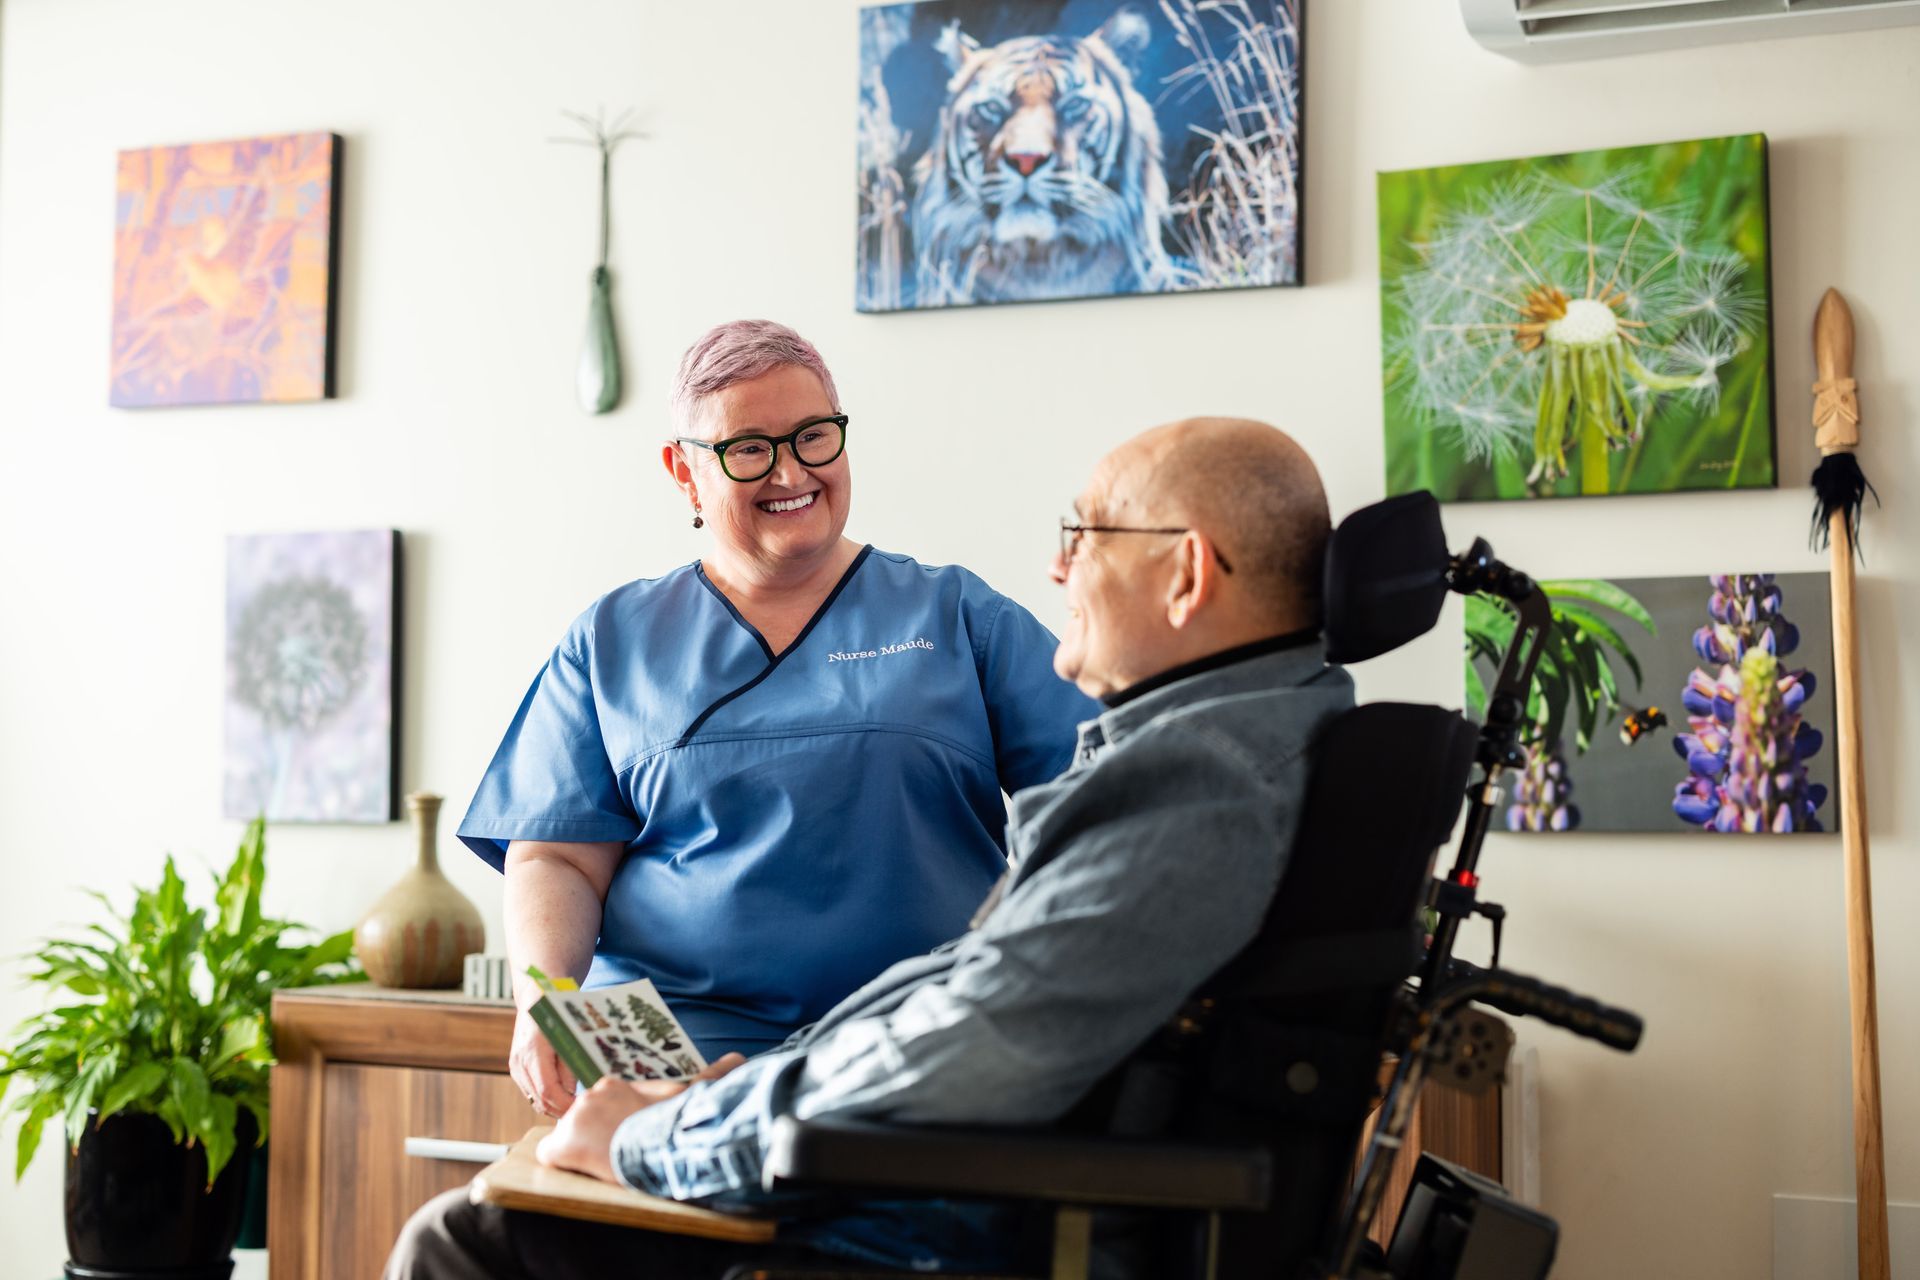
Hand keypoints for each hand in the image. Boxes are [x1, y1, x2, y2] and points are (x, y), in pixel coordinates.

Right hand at [510, 1006, 576, 1117]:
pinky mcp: (516, 1068)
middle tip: (582, 1109)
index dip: (565, 1104)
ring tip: (574, 1105)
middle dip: (561, 1110)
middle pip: (540, 1100)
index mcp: (534, 1052)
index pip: (548, 1091)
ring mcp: (516, 1067)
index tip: (582, 1106)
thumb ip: (571, 1066)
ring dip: (553, 1107)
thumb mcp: (570, 1037)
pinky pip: (530, 1092)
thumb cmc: (556, 1015)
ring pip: (534, 1100)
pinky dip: (545, 1099)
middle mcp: (520, 1062)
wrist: (533, 1000)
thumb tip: (575, 1093)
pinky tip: (561, 1096)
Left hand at [532, 1054, 748, 1183]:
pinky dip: (563, 1163)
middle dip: (597, 1134)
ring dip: (584, 1149)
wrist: (657, 1145)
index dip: (617, 1121)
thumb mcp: (690, 1095)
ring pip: (571, 1136)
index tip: (629, 1134)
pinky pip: (552, 1155)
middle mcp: (590, 1096)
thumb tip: (740, 1056)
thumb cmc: (675, 1121)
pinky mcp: (560, 1144)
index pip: (607, 1103)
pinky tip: (581, 1169)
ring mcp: (573, 1119)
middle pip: (586, 1119)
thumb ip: (711, 1074)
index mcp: (615, 1084)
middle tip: (619, 1150)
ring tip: (606, 1162)